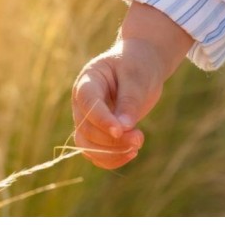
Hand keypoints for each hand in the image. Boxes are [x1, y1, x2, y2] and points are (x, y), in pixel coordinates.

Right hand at [72, 2, 191, 168]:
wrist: (142, 66)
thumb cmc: (138, 65)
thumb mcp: (136, 76)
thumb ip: (129, 101)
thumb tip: (123, 129)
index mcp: (88, 81)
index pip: (88, 103)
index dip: (101, 119)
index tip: (120, 130)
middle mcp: (82, 103)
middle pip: (87, 129)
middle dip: (112, 139)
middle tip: (139, 139)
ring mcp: (87, 120)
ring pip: (88, 146)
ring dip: (111, 153)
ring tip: (137, 146)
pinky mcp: (97, 133)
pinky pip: (97, 154)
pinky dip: (112, 159)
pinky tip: (131, 153)